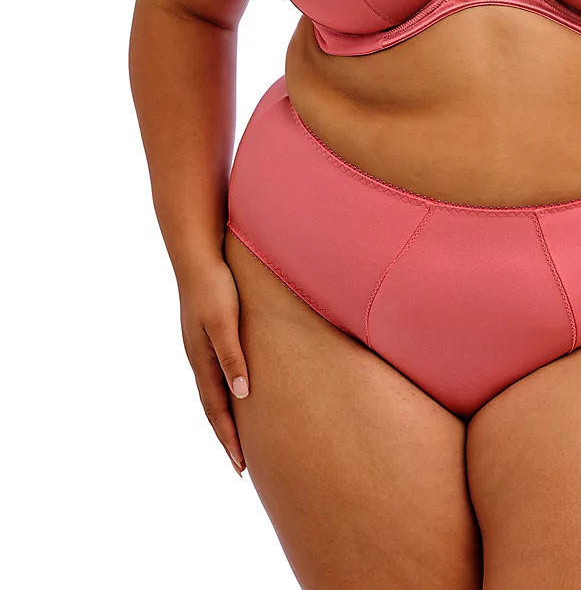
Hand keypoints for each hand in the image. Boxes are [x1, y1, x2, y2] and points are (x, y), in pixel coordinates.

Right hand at [178, 256, 249, 475]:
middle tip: (241, 465)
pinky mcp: (209, 332)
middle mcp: (199, 358)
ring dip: (226, 417)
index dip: (229, 438)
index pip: (216, 410)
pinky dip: (227, 392)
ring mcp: (202, 346)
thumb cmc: (214, 286)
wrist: (198, 254)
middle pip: (214, 407)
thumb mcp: (223, 323)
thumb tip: (242, 395)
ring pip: (215, 391)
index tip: (241, 466)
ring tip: (239, 436)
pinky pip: (218, 372)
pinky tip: (238, 391)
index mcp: (202, 360)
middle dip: (227, 436)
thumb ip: (231, 356)